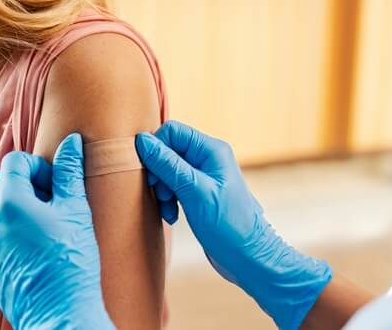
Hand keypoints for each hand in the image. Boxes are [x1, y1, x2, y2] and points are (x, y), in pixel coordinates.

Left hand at [0, 134, 113, 329]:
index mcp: (8, 202)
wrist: (60, 315)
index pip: (15, 162)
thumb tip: (71, 142)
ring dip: (15, 208)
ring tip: (45, 225)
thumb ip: (69, 172)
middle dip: (23, 184)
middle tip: (51, 201)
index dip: (38, 166)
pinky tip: (35, 247)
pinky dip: (9, 233)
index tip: (56, 184)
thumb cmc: (71, 262)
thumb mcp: (75, 211)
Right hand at [135, 121, 331, 329]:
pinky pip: (173, 188)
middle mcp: (207, 159)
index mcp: (212, 150)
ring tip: (167, 209)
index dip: (155, 148)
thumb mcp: (195, 192)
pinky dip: (168, 201)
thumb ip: (168, 165)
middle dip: (157, 173)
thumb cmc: (229, 225)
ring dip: (161, 190)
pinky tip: (172, 216)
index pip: (173, 132)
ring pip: (167, 171)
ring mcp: (203, 177)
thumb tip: (142, 141)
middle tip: (160, 195)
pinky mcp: (198, 195)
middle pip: (168, 151)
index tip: (149, 173)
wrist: (248, 259)